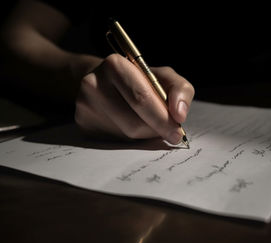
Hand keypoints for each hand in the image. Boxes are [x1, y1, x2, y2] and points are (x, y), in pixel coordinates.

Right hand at [75, 54, 194, 143]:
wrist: (107, 81)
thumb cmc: (140, 80)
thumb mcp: (164, 77)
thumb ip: (180, 90)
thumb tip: (180, 114)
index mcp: (115, 66)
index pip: (142, 99)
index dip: (163, 119)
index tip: (177, 132)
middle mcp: (93, 84)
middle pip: (134, 123)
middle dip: (156, 131)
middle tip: (170, 134)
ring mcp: (84, 106)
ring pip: (125, 136)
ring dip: (144, 136)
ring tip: (148, 123)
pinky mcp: (82, 124)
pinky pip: (114, 142)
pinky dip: (130, 139)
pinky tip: (131, 126)